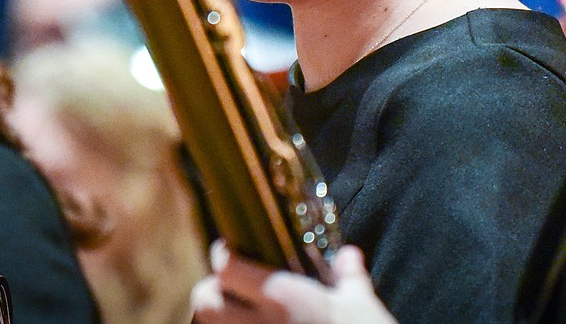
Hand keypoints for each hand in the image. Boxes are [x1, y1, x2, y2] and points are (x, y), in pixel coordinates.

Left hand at [192, 241, 397, 323]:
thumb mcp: (362, 304)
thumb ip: (349, 276)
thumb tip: (348, 255)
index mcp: (281, 297)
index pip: (226, 267)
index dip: (224, 254)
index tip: (232, 249)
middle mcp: (258, 323)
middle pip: (203, 300)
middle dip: (212, 290)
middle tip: (232, 287)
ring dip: (217, 317)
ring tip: (239, 313)